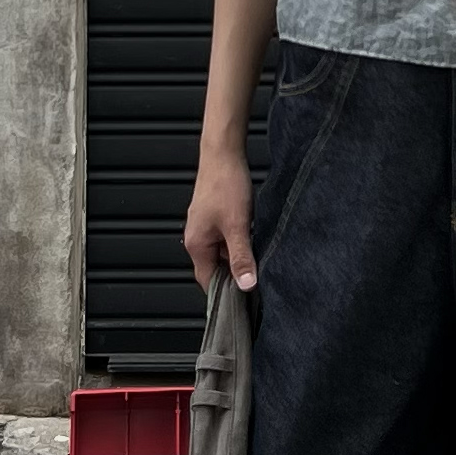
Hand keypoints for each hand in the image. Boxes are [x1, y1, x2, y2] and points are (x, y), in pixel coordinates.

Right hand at [183, 144, 256, 290]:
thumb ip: (241, 257)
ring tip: (259, 259)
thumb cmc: (225, 184)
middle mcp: (197, 238)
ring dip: (240, 258)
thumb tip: (246, 284)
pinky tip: (255, 240)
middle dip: (236, 276)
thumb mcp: (237, 226)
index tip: (246, 301)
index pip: (208, 282)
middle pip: (216, 269)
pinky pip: (228, 240)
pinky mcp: (216, 217)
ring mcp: (206, 227)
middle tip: (258, 280)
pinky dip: (241, 243)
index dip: (227, 293)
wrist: (224, 153)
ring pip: (224, 254)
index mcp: (196, 245)